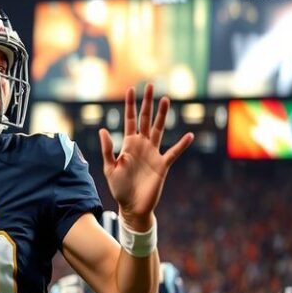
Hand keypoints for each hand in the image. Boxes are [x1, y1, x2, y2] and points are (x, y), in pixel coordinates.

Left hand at [99, 84, 192, 230]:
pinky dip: (181, 145)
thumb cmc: (119, 189)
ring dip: (163, 116)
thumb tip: (102, 130)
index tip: (131, 89)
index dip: (130, 105)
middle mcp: (142, 145)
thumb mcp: (109, 169)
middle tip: (150, 85)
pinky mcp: (162, 166)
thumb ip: (108, 150)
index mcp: (128, 145)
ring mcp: (153, 154)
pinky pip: (173, 153)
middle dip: (147, 103)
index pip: (129, 120)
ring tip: (166, 99)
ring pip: (159, 130)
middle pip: (145, 119)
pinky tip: (189, 136)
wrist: (132, 207)